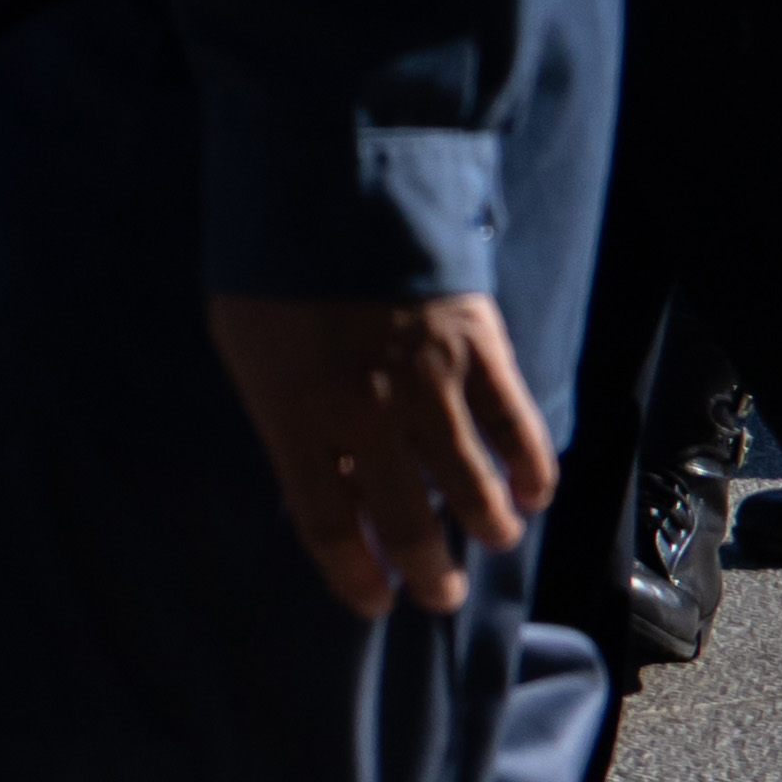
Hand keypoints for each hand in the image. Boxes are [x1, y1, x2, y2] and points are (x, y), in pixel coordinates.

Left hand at [205, 292, 561, 621]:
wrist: (325, 180)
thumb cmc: (269, 265)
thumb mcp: (247, 348)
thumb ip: (282, 417)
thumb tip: (316, 477)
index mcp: (296, 419)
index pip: (328, 525)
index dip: (354, 575)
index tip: (373, 601)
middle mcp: (365, 418)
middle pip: (406, 522)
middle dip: (427, 571)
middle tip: (438, 594)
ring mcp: (428, 388)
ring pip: (469, 487)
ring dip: (486, 525)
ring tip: (492, 541)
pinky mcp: (478, 352)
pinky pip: (516, 428)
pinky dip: (532, 468)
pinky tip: (535, 493)